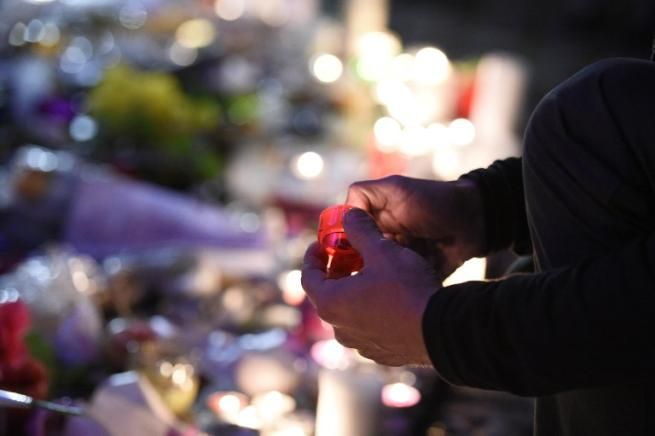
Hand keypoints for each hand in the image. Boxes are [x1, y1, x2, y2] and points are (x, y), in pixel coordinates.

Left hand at [302, 208, 439, 365]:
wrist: (442, 331)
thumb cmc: (406, 289)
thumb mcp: (381, 251)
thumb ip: (360, 230)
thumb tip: (348, 215)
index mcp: (330, 304)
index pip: (308, 277)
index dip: (313, 257)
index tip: (321, 244)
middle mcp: (339, 328)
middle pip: (328, 295)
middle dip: (336, 272)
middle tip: (349, 255)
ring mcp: (360, 344)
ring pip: (349, 312)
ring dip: (354, 291)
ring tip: (371, 274)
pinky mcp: (381, 353)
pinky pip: (368, 327)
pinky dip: (371, 310)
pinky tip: (389, 297)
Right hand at [346, 175, 484, 280]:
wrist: (476, 221)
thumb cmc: (435, 200)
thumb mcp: (397, 189)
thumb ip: (366, 194)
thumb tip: (342, 214)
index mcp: (375, 223)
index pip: (346, 238)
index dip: (337, 248)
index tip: (333, 258)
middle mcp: (384, 244)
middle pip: (357, 263)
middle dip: (353, 271)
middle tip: (354, 279)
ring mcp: (400, 263)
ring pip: (377, 279)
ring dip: (375, 283)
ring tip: (375, 288)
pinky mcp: (416, 279)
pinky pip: (400, 290)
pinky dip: (397, 292)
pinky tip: (394, 295)